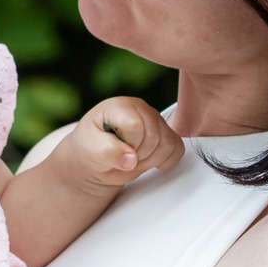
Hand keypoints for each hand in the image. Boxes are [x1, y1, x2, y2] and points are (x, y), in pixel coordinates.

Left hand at [52, 96, 183, 193]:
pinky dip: (165, 160)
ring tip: (133, 159)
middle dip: (138, 156)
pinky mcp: (166, 132)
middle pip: (154, 137)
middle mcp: (140, 107)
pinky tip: (147, 160)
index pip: (135, 126)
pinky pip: (177, 149)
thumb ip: (108, 152)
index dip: (128, 147)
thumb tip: (130, 159)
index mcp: (119, 106)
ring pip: (168, 144)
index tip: (115, 153)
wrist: (96, 157)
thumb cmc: (90, 149)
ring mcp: (155, 119)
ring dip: (150, 160)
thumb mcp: (90, 151)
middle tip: (122, 160)